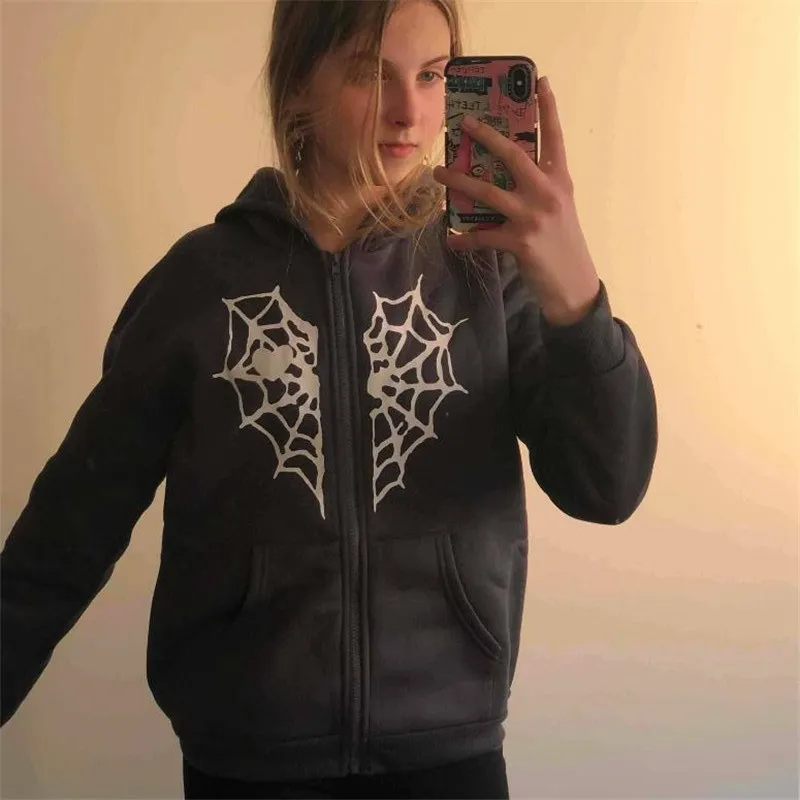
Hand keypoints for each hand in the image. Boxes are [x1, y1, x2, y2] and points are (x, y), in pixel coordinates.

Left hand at [433, 76, 599, 325]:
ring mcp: (533, 216)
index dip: (548, 108)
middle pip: (514, 155)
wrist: (573, 284)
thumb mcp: (559, 209)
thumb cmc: (562, 244)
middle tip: (465, 124)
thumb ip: (539, 188)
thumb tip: (500, 175)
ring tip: (438, 173)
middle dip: (487, 136)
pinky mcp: (519, 242)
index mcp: (561, 181)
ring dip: (459, 181)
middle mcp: (548, 193)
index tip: (539, 80)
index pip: (555, 138)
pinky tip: (451, 239)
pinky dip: (464, 239)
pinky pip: (482, 237)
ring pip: (488, 191)